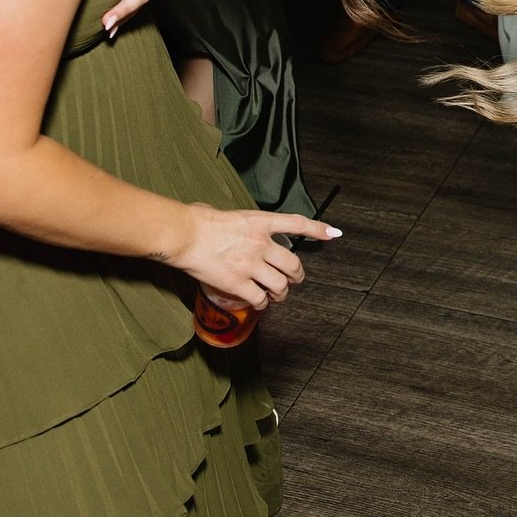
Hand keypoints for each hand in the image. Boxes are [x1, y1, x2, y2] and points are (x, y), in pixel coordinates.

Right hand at [176, 203, 340, 308]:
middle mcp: (261, 243)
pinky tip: (259, 303)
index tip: (334, 234)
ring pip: (280, 285)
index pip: (297, 224)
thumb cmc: (198, 220)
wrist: (183, 234)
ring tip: (277, 295)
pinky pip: (259, 298)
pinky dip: (262, 303)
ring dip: (281, 293)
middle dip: (297, 275)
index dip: (318, 230)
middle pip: (293, 264)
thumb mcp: (225, 213)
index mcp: (259, 222)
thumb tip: (224, 222)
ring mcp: (251, 264)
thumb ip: (236, 222)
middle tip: (295, 280)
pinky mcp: (238, 283)